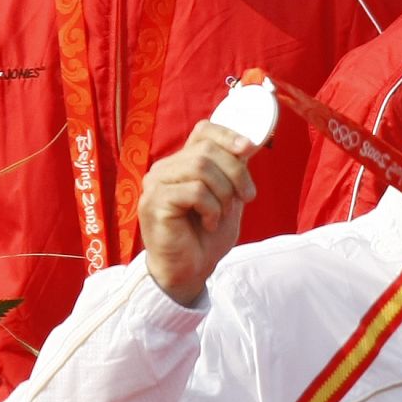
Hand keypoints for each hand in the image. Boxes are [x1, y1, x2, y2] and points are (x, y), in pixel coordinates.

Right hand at [137, 121, 258, 304]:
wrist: (190, 271)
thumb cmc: (207, 236)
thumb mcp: (227, 197)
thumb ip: (232, 171)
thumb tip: (247, 144)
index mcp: (182, 163)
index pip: (203, 131)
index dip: (227, 134)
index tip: (248, 148)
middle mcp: (164, 169)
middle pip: (206, 150)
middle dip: (236, 172)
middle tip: (247, 196)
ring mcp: (155, 184)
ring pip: (200, 167)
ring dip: (223, 192)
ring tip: (223, 213)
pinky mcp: (153, 202)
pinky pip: (194, 191)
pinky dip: (211, 208)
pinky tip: (209, 223)